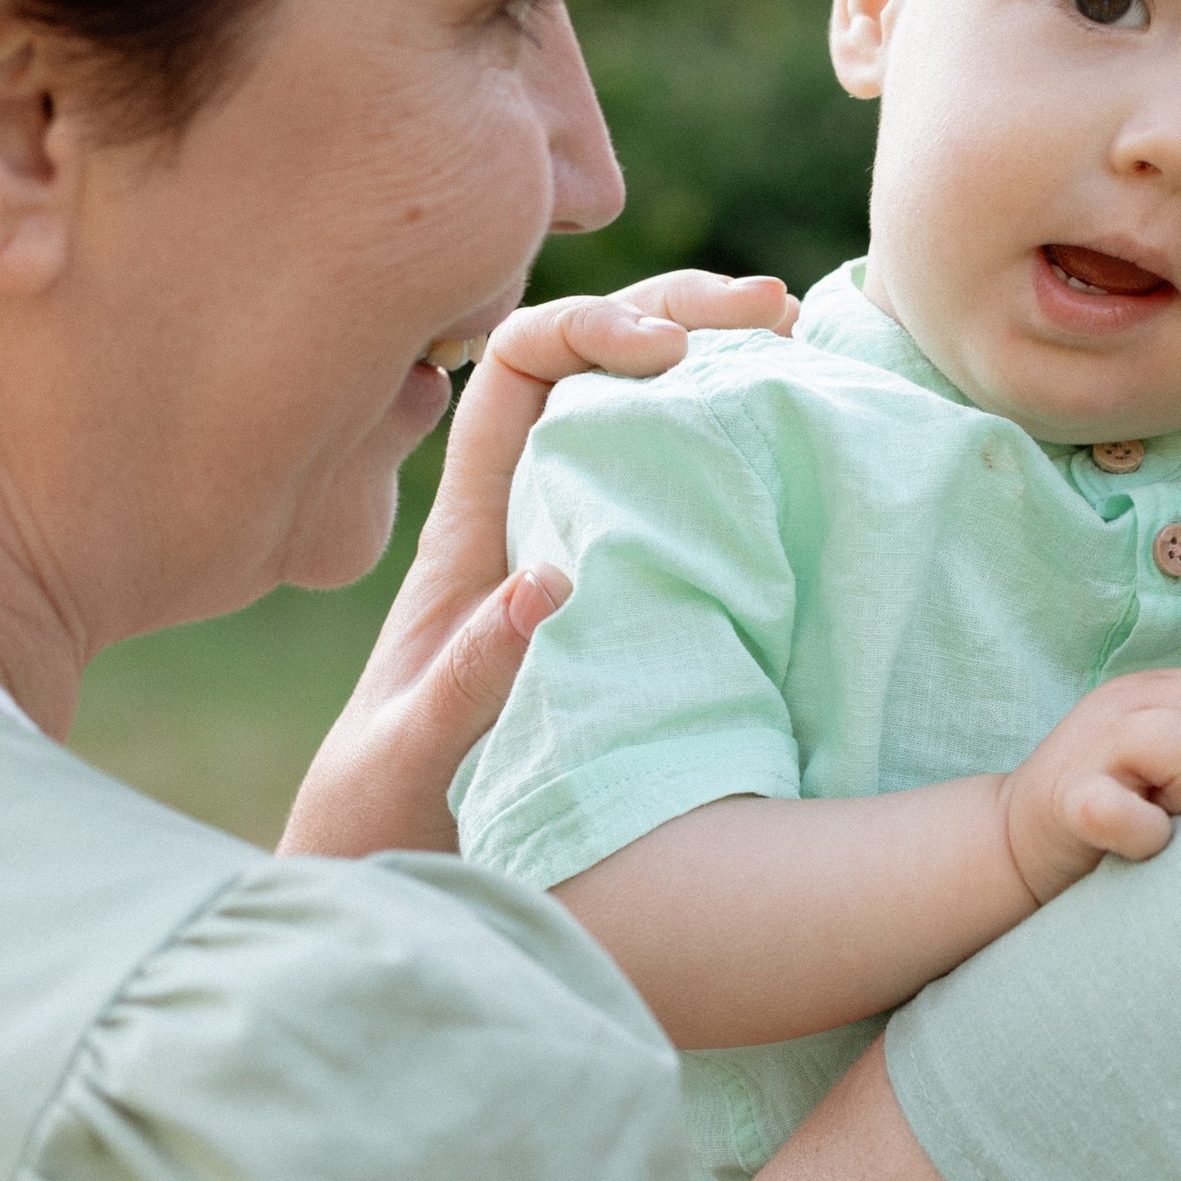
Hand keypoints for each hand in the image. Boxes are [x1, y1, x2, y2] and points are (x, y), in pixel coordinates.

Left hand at [278, 270, 798, 859]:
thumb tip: (550, 581)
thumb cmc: (382, 816)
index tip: (668, 352)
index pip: (522, 364)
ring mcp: (579, 542)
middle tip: (771, 312)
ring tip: (798, 349)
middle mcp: (526, 511)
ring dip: (715, 366)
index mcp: (469, 525)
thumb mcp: (413, 754)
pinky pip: (682, 487)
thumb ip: (473, 677)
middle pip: (596, 361)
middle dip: (676, 312)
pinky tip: (799, 436)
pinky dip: (737, 444)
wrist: (381, 868)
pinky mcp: (629, 588)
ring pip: (645, 413)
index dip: (590, 326)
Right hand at [998, 667, 1180, 907]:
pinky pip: (1126, 811)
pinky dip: (1142, 836)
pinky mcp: (1066, 801)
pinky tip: (1135, 845)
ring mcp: (1094, 744)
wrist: (1012, 851)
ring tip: (1159, 820)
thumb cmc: (1120, 814)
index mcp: (1164, 687)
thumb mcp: (1174, 759)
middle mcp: (1129, 699)